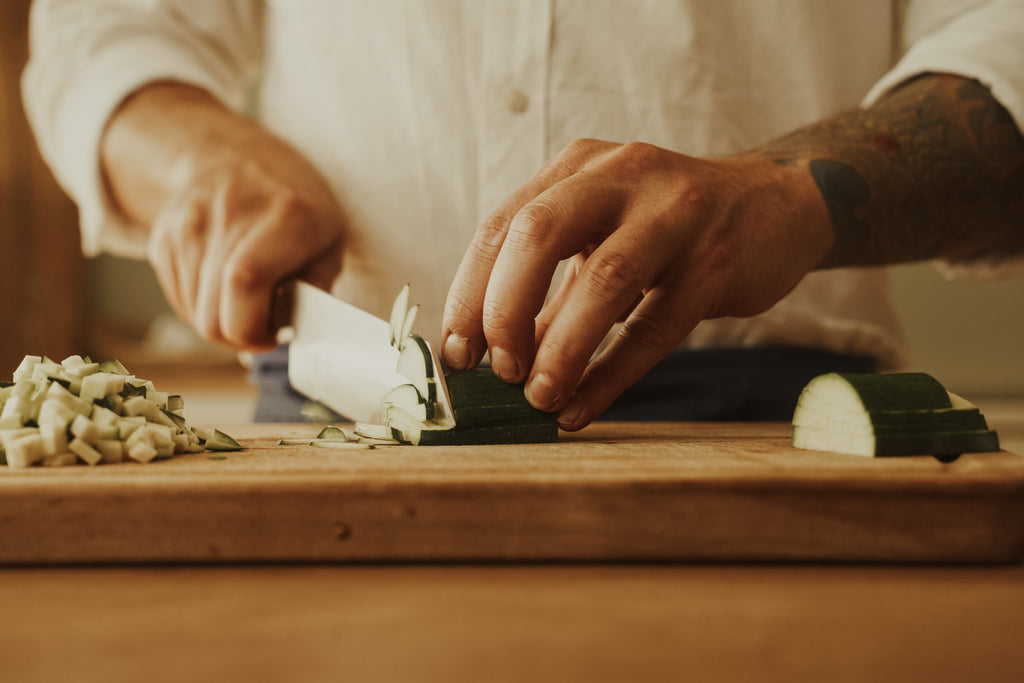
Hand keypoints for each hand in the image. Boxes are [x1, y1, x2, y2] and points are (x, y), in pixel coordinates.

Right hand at [102, 83, 344, 350]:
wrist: (235, 155)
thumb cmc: (295, 208)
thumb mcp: (330, 241)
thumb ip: (316, 290)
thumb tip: (292, 333)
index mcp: (286, 213)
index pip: (245, 282)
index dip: (254, 327)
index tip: (273, 335)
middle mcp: (230, 211)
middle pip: (213, 314)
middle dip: (240, 336)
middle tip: (263, 326)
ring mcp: (188, 222)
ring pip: (194, 314)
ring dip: (222, 321)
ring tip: (247, 299)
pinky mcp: (163, 235)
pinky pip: (178, 299)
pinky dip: (202, 307)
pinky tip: (222, 284)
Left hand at [442, 138, 832, 429]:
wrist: (777, 204)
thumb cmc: (669, 227)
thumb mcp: (602, 238)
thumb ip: (549, 291)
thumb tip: (492, 361)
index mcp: (579, 167)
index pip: (502, 224)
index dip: (469, 292)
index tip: (456, 352)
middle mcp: (622, 175)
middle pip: (539, 233)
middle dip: (504, 308)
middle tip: (497, 370)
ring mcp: (676, 213)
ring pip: (605, 279)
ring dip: (561, 348)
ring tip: (538, 399)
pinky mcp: (716, 261)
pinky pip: (654, 327)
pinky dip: (610, 375)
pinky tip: (581, 408)